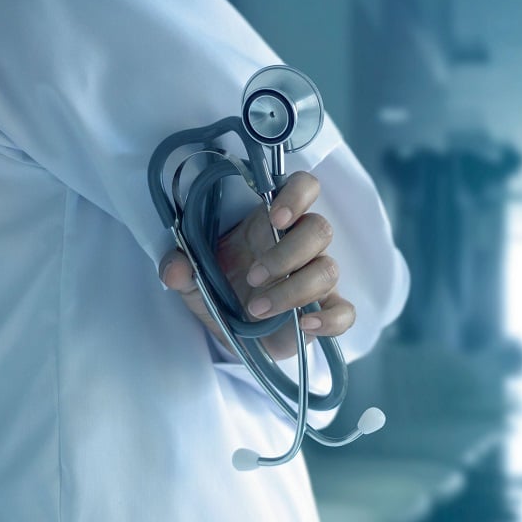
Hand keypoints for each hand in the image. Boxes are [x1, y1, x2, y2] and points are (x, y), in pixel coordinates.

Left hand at [159, 171, 356, 359]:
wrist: (231, 333)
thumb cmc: (219, 292)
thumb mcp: (191, 281)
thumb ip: (179, 269)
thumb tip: (175, 268)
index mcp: (270, 224)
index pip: (303, 188)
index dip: (297, 195)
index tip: (275, 217)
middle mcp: (300, 246)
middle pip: (320, 229)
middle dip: (288, 253)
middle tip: (253, 276)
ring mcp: (316, 279)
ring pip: (328, 270)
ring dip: (293, 290)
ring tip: (256, 310)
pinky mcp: (325, 312)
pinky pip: (346, 312)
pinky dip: (331, 319)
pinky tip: (305, 324)